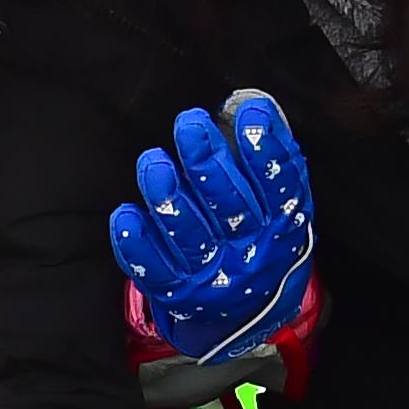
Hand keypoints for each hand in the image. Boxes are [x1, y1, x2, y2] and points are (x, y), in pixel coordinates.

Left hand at [107, 89, 313, 362]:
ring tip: (154, 161)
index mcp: (280, 223)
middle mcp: (247, 251)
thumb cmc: (263, 229)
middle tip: (190, 122)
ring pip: (189, 237)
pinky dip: (137, 244)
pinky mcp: (176, 289)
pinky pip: (154, 268)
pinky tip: (125, 214)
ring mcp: (211, 273)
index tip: (250, 113)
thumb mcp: (283, 197)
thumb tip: (250, 102)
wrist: (252, 306)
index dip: (265, 151)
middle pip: (228, 207)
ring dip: (169, 198)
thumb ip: (273, 152)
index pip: (276, 186)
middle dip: (208, 162)